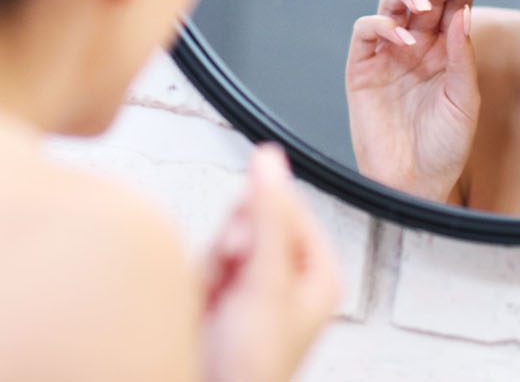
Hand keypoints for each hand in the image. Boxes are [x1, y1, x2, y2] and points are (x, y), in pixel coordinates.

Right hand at [200, 144, 340, 381]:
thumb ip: (267, 216)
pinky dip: (200, 279)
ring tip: (218, 297)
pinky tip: (204, 303)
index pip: (291, 206)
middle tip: (233, 273)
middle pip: (254, 220)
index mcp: (319, 271)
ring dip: (214, 265)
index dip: (262, 215)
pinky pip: (206, 262)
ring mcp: (256, 286)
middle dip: (234, 246)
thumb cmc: (251, 369)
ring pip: (226, 239)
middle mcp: (290, 276)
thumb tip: (270, 160)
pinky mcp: (224, 296)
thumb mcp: (264, 282)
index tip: (247, 241)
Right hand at [344, 0, 487, 201]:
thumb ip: (461, 57)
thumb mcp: (464, 101)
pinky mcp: (362, 68)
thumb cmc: (444, 147)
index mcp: (445, 50)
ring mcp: (388, 54)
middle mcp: (417, 46)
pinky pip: (366, 32)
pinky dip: (382, 26)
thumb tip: (462, 13)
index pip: (454, 5)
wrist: (414, 184)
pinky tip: (403, 39)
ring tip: (424, 2)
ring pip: (392, 5)